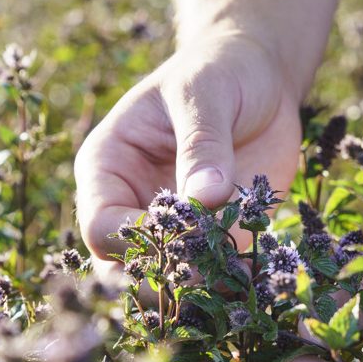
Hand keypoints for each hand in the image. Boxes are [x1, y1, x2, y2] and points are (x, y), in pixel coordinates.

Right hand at [74, 33, 301, 267]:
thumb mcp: (204, 93)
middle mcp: (131, 204)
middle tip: (210, 275)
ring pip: (168, 281)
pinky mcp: (214, 237)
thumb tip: (206, 197)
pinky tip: (257, 278)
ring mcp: (173, 226)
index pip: (102, 226)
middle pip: (125, 267)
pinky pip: (213, 275)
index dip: (138, 240)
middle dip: (163, 279)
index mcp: (107, 167)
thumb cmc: (218, 71)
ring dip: (198, 290)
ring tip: (237, 282)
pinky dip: (232, 285)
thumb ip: (202, 143)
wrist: (260, 76)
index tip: (186, 236)